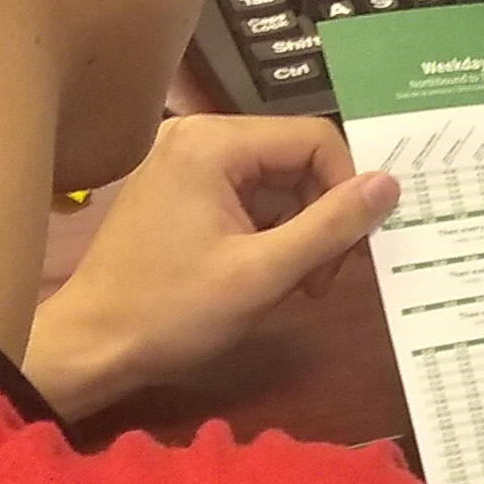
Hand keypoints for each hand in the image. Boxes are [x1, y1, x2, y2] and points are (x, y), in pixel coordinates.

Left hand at [24, 112, 399, 419]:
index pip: (314, 139)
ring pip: (277, 184)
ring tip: (301, 286)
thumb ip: (331, 226)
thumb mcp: (264, 274)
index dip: (347, 190)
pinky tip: (272, 277)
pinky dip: (270, 236)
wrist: (92, 347)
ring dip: (300, 233)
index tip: (355, 247)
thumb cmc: (173, 311)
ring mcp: (185, 164)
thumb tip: (390, 183)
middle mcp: (197, 137)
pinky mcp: (180, 193)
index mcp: (213, 143)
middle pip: (296, 160)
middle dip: (322, 217)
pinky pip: (248, 200)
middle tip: (329, 277)